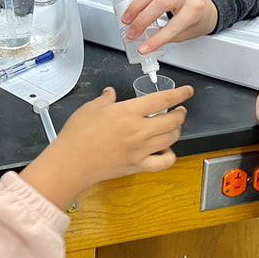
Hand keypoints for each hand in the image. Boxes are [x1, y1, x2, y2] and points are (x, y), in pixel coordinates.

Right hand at [20, 85, 193, 208]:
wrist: (71, 163)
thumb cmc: (77, 134)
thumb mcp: (90, 108)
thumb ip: (105, 99)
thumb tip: (110, 94)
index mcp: (128, 112)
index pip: (162, 100)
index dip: (179, 94)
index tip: (187, 91)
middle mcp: (139, 130)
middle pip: (172, 121)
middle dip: (180, 114)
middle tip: (179, 110)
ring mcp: (141, 150)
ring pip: (171, 139)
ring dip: (176, 131)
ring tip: (172, 127)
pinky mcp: (138, 166)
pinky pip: (163, 162)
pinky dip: (169, 156)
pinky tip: (165, 150)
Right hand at [120, 0, 218, 54]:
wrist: (207, 6)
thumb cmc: (198, 20)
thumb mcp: (186, 34)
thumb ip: (167, 36)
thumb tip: (145, 41)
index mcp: (195, 9)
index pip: (173, 26)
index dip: (156, 39)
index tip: (143, 48)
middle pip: (160, 4)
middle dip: (142, 20)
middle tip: (131, 33)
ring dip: (136, 6)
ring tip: (127, 19)